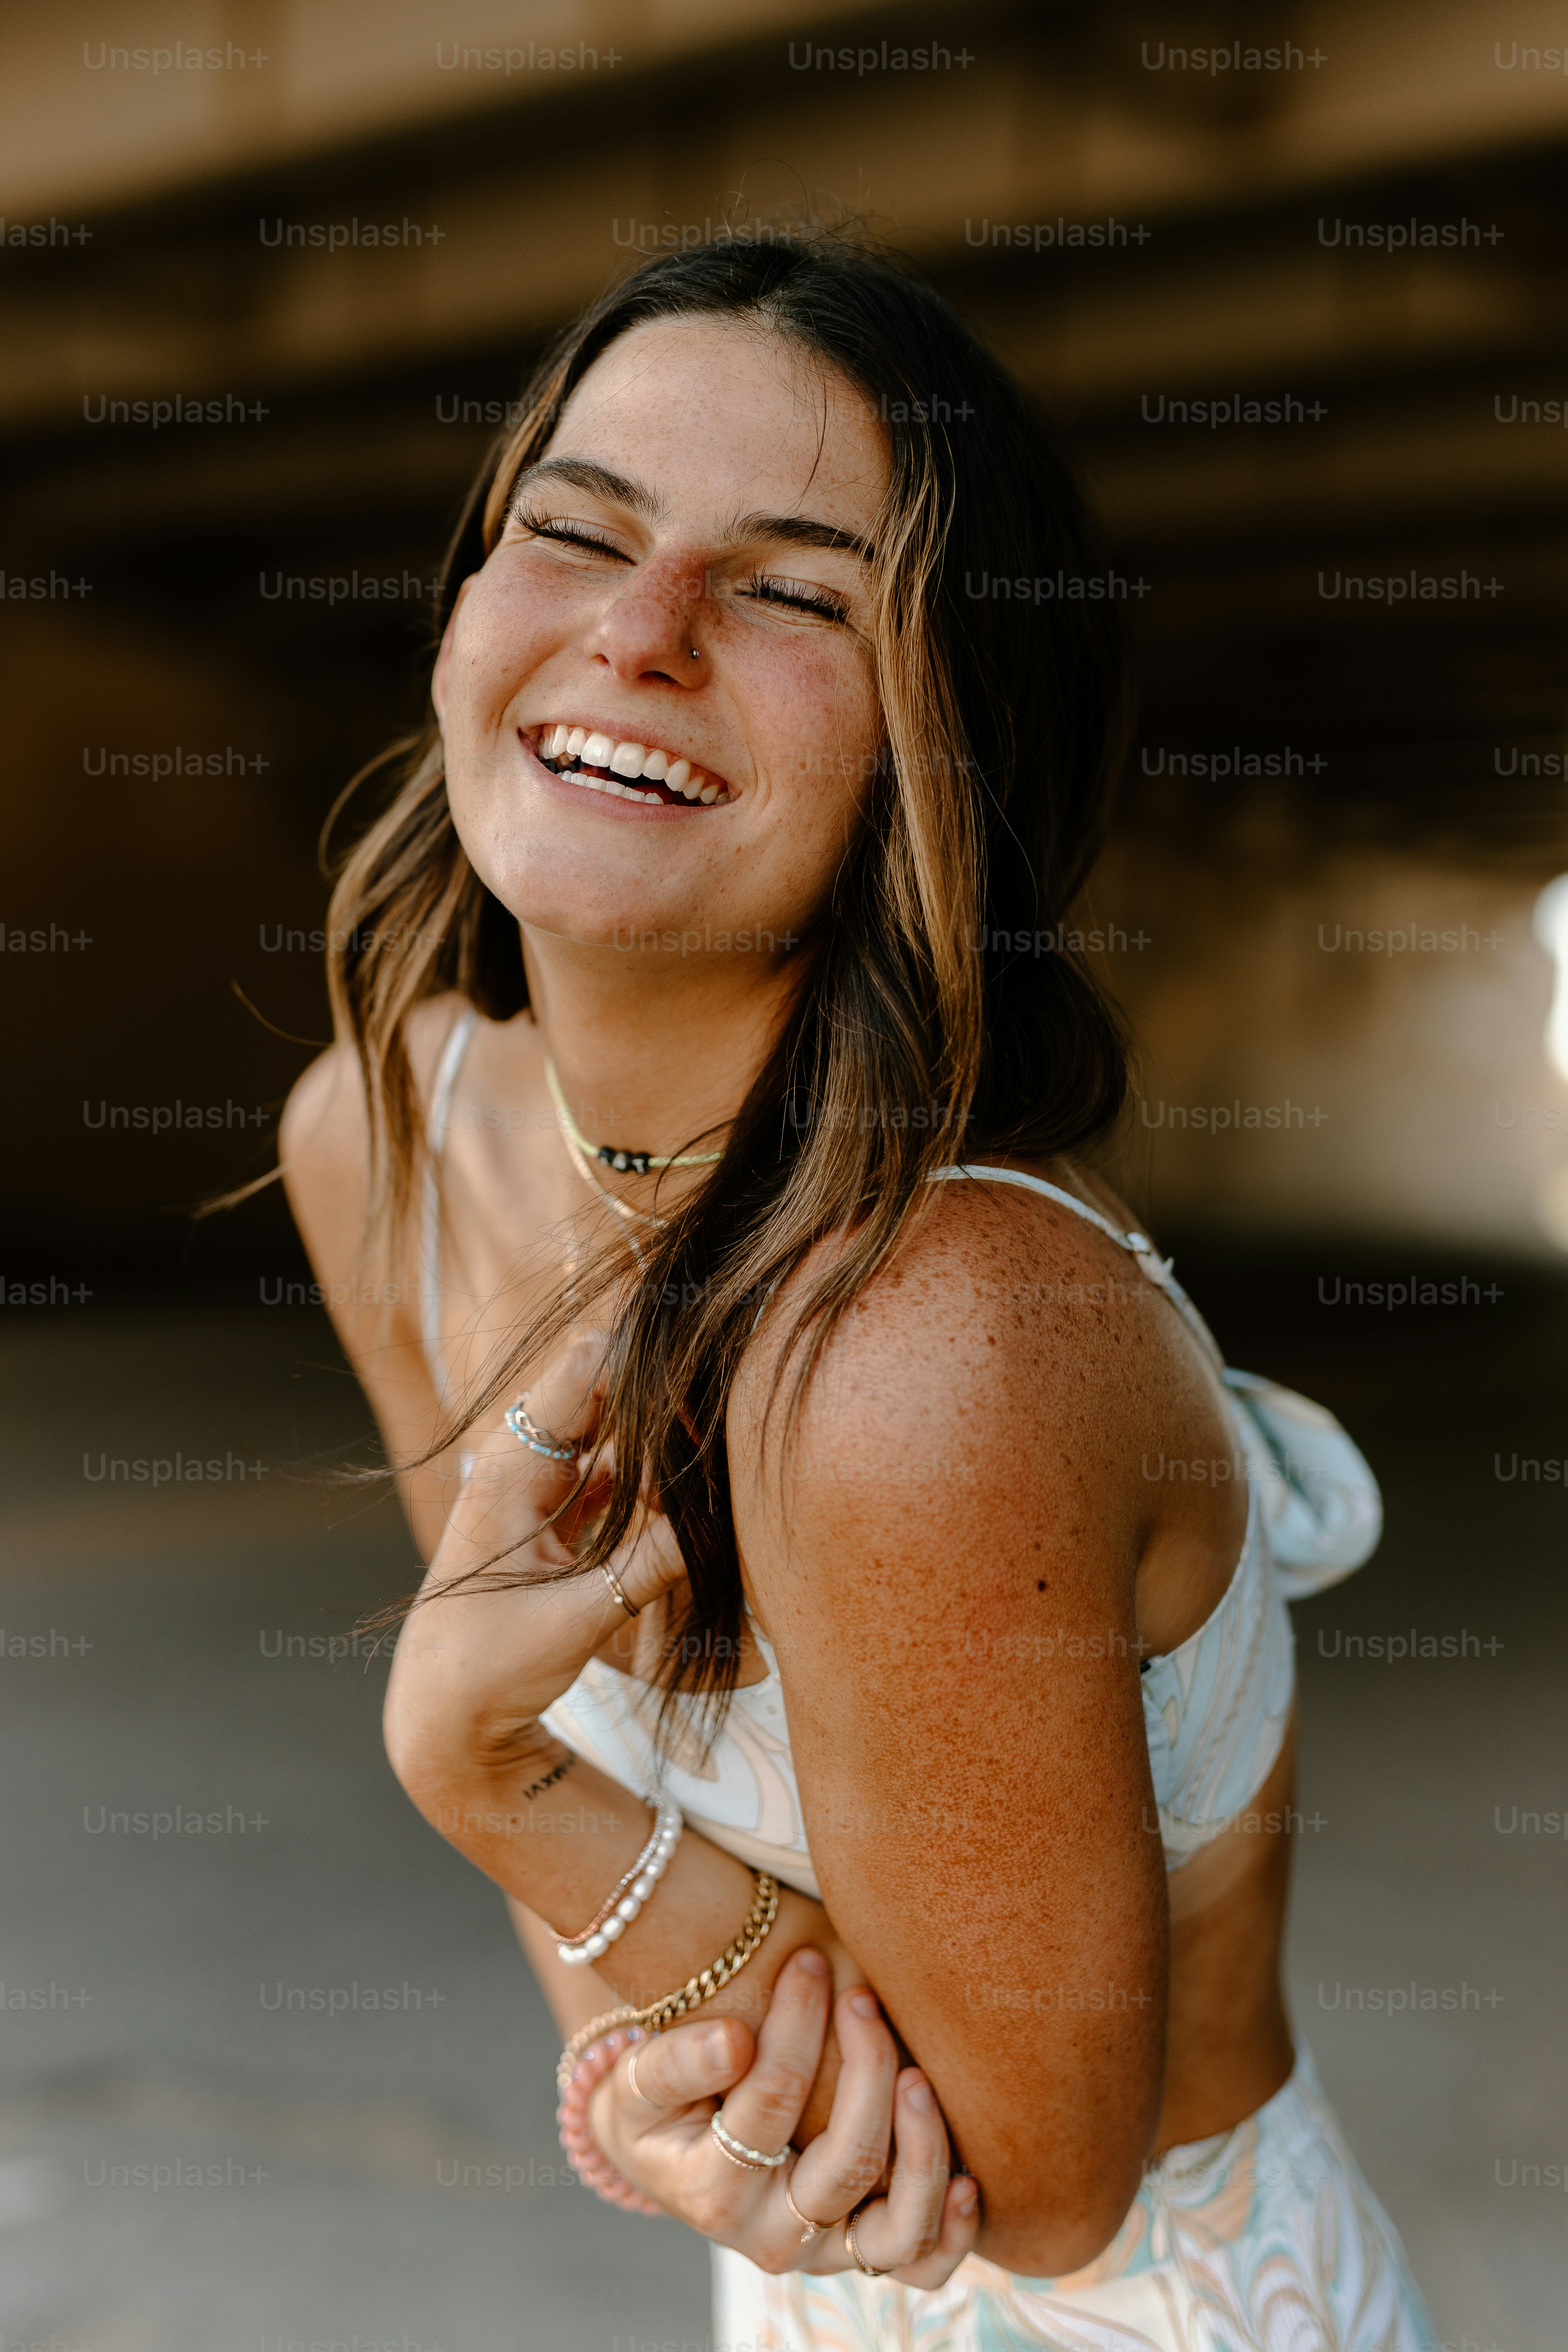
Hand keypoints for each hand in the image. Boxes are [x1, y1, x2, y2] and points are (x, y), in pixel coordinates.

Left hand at [384, 1328, 685, 1785]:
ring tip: (714, 1467)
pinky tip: (689, 1498)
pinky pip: (617, 1471)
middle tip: (722, 1432)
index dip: (648, 1365)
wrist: (442, 1720)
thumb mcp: (577, 1617)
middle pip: (609, 1388)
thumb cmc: (486, 1670)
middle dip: (666, 1399)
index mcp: (513, 1463)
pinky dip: (653, 1479)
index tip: (703, 1399)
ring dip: (664, 1444)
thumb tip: (723, 1517)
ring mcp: (543, 1484)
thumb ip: (652, 1563)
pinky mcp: (561, 1513)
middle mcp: (526, 1459)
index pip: (587, 1365)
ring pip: (618, 1431)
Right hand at [588, 1949, 979, 2284]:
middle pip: (847, 2164)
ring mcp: (825, 2253)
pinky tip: (971, 2177)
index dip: (796, 2025)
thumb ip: (677, 2062)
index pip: (771, 2102)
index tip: (808, 1962)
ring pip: (897, 2233)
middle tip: (862, 1997)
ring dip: (922, 2150)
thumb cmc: (654, 2107)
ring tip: (920, 2077)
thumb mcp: (637, 2082)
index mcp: (714, 2192)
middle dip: (868, 2069)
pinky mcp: (861, 2254)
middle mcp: (775, 2237)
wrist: (666, 2157)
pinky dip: (953, 2231)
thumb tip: (735, 2040)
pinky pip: (921, 2265)